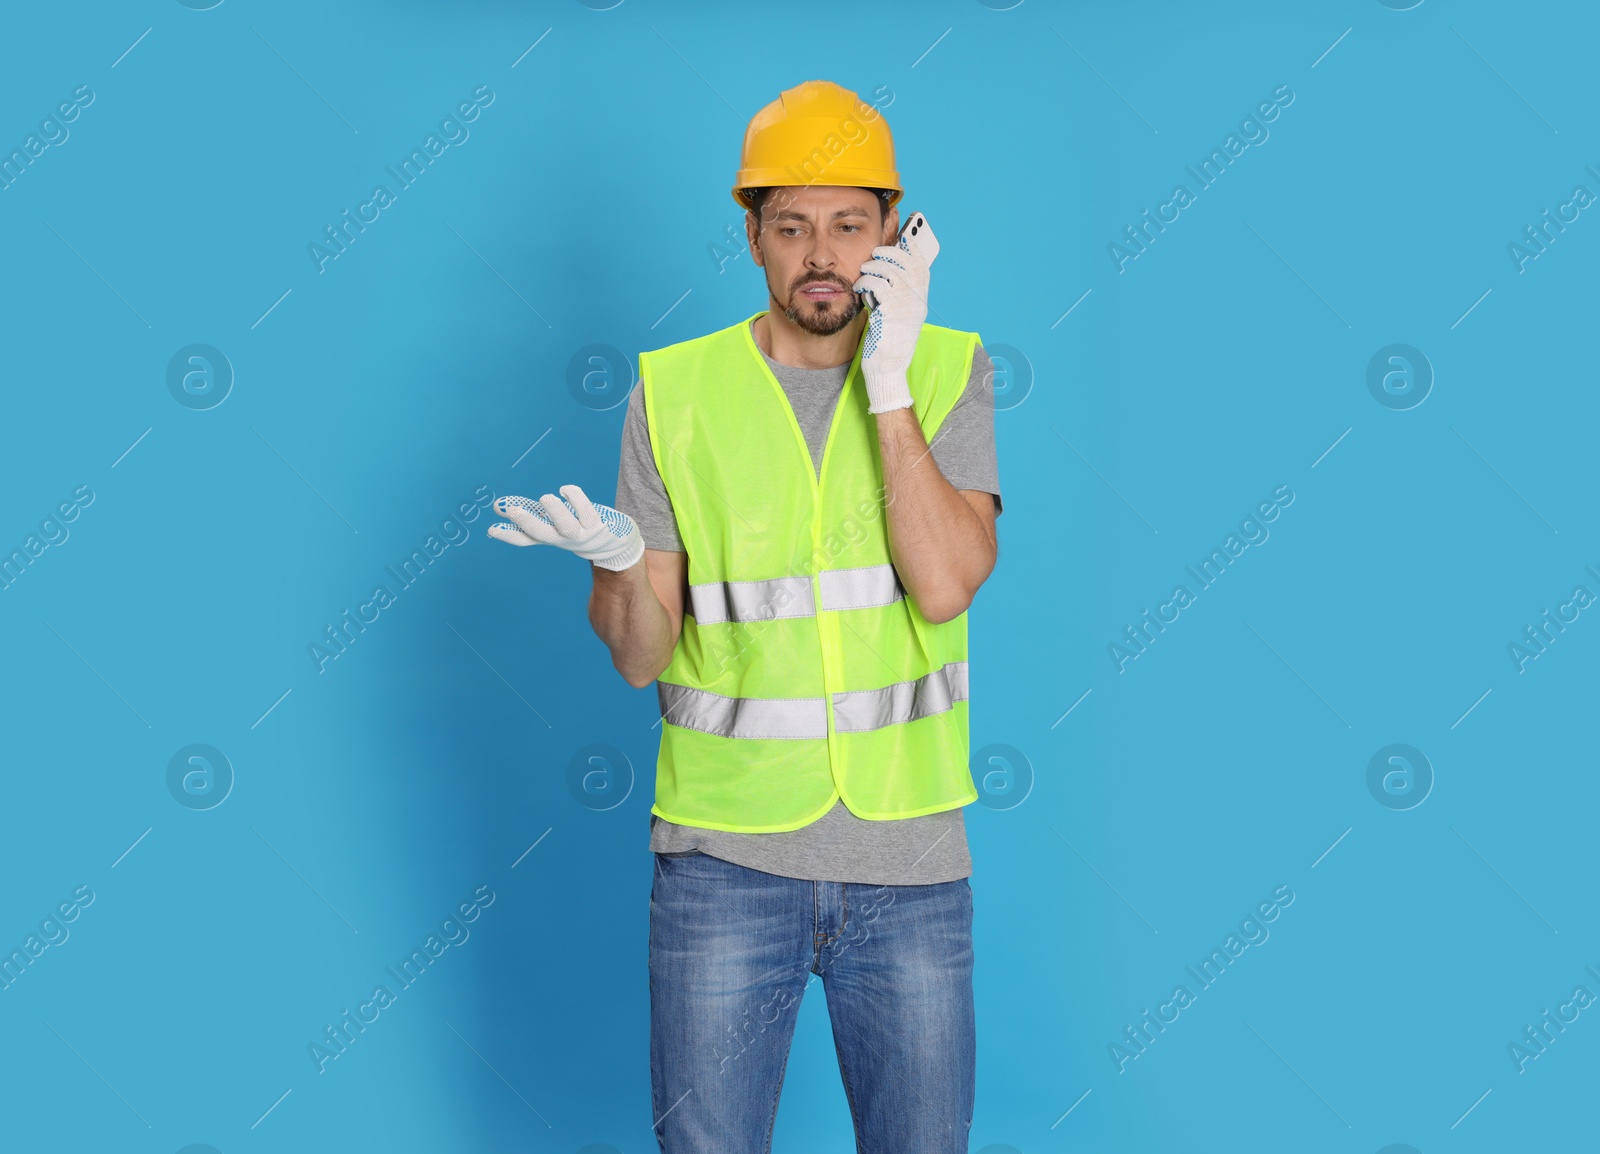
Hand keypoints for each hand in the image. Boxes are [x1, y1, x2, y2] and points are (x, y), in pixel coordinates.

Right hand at [487, 484, 644, 571]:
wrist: (617, 545)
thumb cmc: (581, 528)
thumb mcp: (555, 524)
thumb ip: (533, 514)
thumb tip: (502, 507)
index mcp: (552, 538)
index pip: (526, 539)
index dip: (509, 534)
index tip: (492, 528)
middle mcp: (565, 540)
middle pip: (543, 534)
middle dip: (528, 523)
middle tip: (513, 510)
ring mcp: (582, 535)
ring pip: (567, 526)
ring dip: (555, 512)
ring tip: (546, 498)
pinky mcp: (599, 526)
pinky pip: (587, 512)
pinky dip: (576, 500)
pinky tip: (566, 490)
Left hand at [853, 217, 937, 414]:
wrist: (886, 370)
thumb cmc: (887, 344)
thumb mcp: (895, 316)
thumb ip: (894, 296)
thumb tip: (883, 274)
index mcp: (920, 302)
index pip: (921, 267)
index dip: (911, 250)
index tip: (902, 239)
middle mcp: (917, 301)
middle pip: (906, 262)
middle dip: (889, 253)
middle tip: (875, 254)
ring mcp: (905, 306)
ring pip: (889, 271)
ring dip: (873, 267)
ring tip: (863, 274)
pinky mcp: (890, 311)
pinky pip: (876, 284)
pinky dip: (865, 282)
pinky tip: (859, 288)